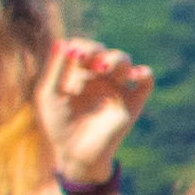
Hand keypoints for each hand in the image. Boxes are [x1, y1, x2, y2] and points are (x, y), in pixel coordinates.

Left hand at [38, 37, 152, 187]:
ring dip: (115, 59)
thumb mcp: (49, 95)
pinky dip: (143, 73)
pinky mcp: (132, 102)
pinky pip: (145, 81)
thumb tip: (63, 41)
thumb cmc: (59, 124)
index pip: (85, 48)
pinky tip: (133, 75)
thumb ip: (56, 69)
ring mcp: (117, 88)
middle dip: (95, 50)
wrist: (75, 153)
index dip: (81, 46)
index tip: (73, 54)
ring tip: (102, 67)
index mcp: (80, 72)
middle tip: (85, 60)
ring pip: (125, 61)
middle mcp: (100, 77)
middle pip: (104, 51)